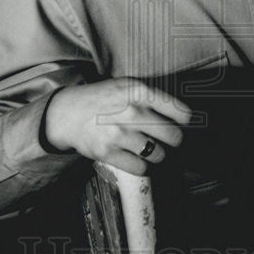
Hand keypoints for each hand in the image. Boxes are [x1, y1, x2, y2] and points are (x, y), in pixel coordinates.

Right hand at [45, 77, 190, 175]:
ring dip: (159, 155)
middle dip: (175, 140)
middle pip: (174, 136)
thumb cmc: (103, 99)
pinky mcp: (108, 152)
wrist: (67, 113)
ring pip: (158, 154)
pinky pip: (140, 168)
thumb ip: (153, 97)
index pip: (180, 112)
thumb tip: (184, 115)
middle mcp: (131, 112)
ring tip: (152, 149)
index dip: (186, 121)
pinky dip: (143, 166)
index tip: (183, 124)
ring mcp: (119, 134)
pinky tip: (138, 158)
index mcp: (139, 92)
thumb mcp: (127, 86)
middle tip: (170, 140)